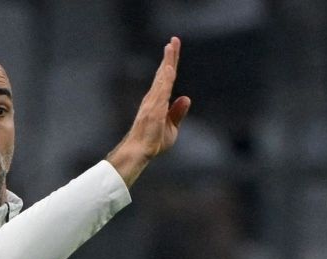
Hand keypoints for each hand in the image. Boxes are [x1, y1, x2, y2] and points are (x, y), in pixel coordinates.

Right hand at [106, 37, 191, 186]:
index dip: (171, 63)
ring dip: (166, 62)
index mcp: (158, 101)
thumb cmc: (153, 141)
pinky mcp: (153, 110)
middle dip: (169, 56)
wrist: (140, 152)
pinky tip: (168, 69)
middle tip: (174, 40)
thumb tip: (186, 97)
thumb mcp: (172, 126)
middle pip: (163, 73)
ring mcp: (152, 102)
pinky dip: (164, 79)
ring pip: (161, 78)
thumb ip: (178, 112)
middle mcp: (153, 98)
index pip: (167, 78)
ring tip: (171, 47)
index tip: (174, 48)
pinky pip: (160, 92)